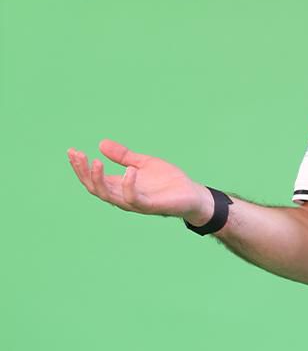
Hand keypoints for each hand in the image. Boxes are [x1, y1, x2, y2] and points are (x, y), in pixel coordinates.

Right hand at [67, 139, 212, 222]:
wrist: (193, 194)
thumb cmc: (169, 181)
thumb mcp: (143, 162)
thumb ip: (124, 156)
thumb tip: (101, 143)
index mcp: (120, 186)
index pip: (93, 180)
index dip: (80, 167)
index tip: (72, 150)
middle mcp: (124, 197)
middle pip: (95, 188)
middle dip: (83, 172)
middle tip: (77, 154)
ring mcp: (137, 203)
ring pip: (109, 196)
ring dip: (99, 180)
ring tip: (95, 162)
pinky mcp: (151, 207)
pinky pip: (134, 200)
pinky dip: (129, 186)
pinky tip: (129, 171)